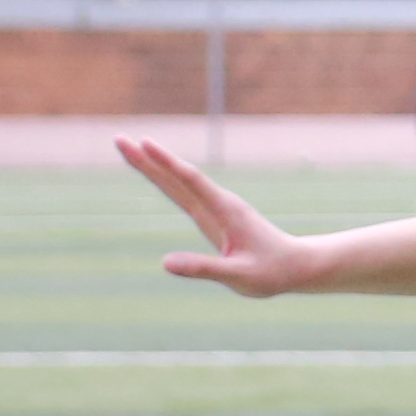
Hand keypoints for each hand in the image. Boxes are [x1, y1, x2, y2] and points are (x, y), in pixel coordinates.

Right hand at [122, 138, 321, 297]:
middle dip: (147, 159)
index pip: (191, 182)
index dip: (167, 163)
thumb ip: (204, 269)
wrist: (297, 266)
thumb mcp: (238, 276)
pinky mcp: (215, 216)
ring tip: (129, 148)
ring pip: (179, 182)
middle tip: (119, 140)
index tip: (145, 144)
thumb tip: (166, 262)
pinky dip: (166, 179)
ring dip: (153, 166)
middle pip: (177, 177)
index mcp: (225, 212)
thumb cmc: (272, 273)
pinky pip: (185, 193)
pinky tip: (155, 172)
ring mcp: (217, 208)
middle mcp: (220, 204)